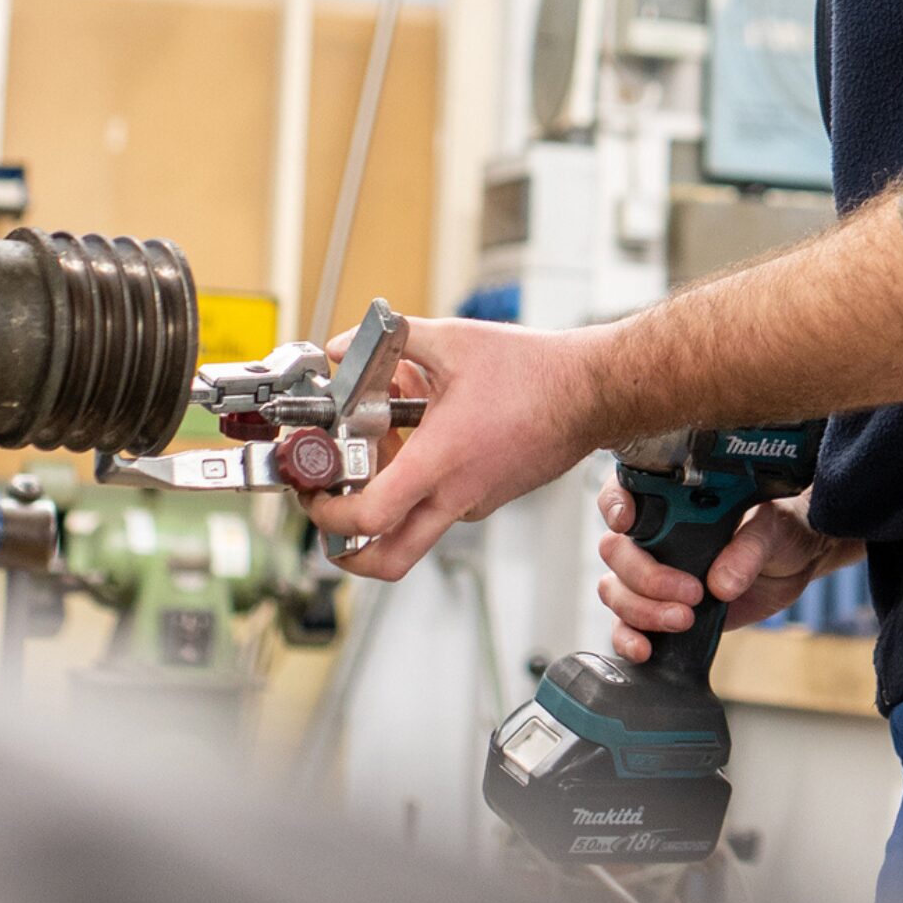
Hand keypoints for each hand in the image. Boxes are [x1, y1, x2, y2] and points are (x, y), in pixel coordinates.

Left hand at [304, 316, 603, 580]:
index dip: (328, 517)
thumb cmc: (534, 372)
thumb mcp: (452, 342)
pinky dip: (417, 480)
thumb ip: (392, 343)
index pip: (369, 519)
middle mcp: (456, 494)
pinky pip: (440, 503)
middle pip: (389, 560)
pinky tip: (419, 429)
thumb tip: (341, 346)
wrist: (590, 392)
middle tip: (326, 517)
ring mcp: (474, 501)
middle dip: (346, 553)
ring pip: (414, 527)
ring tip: (377, 449)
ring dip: (384, 503)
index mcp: (440, 462)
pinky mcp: (488, 495)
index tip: (311, 495)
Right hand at [595, 483, 861, 664]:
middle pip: (616, 553)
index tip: (628, 524)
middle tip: (689, 592)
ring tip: (684, 619)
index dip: (615, 506)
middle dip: (645, 577)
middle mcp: (654, 535)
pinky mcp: (662, 611)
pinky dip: (628, 639)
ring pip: (616, 591)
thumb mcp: (770, 528)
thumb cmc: (779, 529)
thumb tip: (721, 583)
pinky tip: (645, 649)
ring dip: (642, 610)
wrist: (796, 561)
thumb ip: (747, 549)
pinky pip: (626, 627)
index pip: (623, 493)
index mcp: (671, 500)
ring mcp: (654, 576)